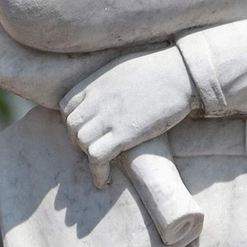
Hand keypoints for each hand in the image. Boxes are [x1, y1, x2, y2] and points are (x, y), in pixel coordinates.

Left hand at [62, 48, 194, 185]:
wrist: (180, 73)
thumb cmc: (159, 67)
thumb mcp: (122, 66)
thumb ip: (108, 81)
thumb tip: (109, 91)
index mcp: (95, 83)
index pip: (67, 107)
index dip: (73, 122)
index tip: (86, 130)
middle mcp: (97, 100)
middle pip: (72, 127)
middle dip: (78, 141)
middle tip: (94, 148)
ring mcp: (109, 117)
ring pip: (82, 143)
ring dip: (89, 156)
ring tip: (102, 163)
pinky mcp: (124, 134)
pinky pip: (97, 157)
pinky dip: (97, 171)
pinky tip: (104, 179)